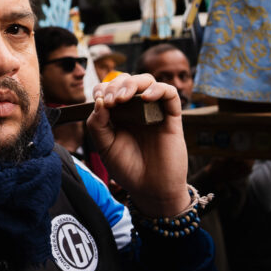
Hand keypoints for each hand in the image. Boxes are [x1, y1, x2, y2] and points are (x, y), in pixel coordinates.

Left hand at [86, 73, 188, 217]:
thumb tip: (99, 101)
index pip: (110, 89)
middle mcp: (136, 110)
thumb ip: (98, 124)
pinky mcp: (172, 117)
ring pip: (148, 82)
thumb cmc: (127, 168)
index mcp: (118, 114)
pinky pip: (170, 94)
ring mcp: (154, 111)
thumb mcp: (104, 147)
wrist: (150, 189)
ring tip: (123, 98)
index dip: (103, 88)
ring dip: (133, 84)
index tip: (99, 100)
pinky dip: (158, 89)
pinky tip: (146, 98)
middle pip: (128, 81)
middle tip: (111, 101)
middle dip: (116, 85)